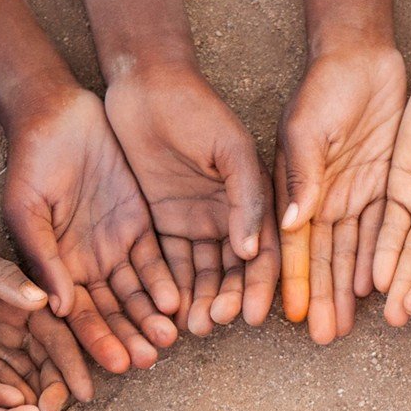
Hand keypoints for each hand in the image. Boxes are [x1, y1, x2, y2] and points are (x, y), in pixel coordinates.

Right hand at [6, 82, 182, 370]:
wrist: (56, 116)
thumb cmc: (30, 164)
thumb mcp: (27, 212)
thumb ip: (43, 258)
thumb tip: (55, 308)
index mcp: (57, 271)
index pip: (80, 316)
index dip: (97, 340)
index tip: (115, 364)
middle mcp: (89, 267)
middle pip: (114, 312)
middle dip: (130, 337)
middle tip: (149, 359)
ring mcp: (115, 248)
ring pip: (138, 294)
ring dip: (151, 318)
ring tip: (168, 337)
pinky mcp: (140, 226)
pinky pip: (157, 261)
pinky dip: (166, 282)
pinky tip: (176, 301)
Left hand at [104, 62, 276, 334]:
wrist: (147, 85)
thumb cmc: (197, 109)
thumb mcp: (231, 150)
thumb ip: (245, 198)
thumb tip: (251, 252)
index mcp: (254, 201)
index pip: (264, 253)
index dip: (259, 286)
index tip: (250, 315)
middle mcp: (228, 218)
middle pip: (231, 272)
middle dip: (224, 300)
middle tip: (212, 322)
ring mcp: (195, 223)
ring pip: (200, 274)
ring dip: (198, 300)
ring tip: (190, 325)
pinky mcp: (162, 223)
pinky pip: (168, 263)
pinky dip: (169, 287)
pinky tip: (166, 309)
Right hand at [276, 42, 406, 342]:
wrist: (363, 57)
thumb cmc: (324, 88)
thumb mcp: (306, 131)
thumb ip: (303, 178)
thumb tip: (292, 224)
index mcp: (295, 190)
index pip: (292, 245)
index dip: (291, 281)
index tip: (289, 315)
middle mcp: (321, 202)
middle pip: (321, 259)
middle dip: (320, 299)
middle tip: (322, 337)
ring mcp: (352, 198)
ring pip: (350, 254)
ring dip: (346, 291)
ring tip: (343, 327)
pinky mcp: (383, 190)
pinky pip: (380, 234)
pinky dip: (376, 263)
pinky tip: (374, 292)